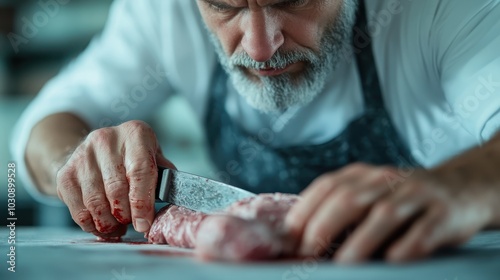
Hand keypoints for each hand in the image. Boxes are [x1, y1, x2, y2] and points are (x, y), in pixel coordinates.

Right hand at [56, 120, 174, 238]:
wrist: (92, 151)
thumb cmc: (131, 158)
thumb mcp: (152, 157)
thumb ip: (164, 176)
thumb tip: (173, 200)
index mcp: (136, 134)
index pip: (140, 171)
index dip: (142, 203)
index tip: (144, 224)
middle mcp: (106, 139)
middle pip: (116, 189)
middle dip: (126, 215)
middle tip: (131, 224)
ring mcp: (83, 154)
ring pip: (95, 202)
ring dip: (108, 222)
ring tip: (117, 227)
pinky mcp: (65, 172)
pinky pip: (78, 208)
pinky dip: (90, 224)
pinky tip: (100, 225)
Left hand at [285, 163, 494, 262]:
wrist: (461, 188)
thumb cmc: (403, 199)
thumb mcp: (371, 193)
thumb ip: (342, 209)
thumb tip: (302, 239)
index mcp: (364, 174)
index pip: (327, 186)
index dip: (305, 211)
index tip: (290, 237)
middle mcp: (387, 179)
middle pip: (349, 199)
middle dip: (323, 227)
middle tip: (309, 254)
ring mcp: (417, 193)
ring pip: (384, 215)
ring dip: (359, 243)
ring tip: (342, 265)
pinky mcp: (443, 213)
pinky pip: (422, 232)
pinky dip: (405, 248)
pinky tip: (391, 260)